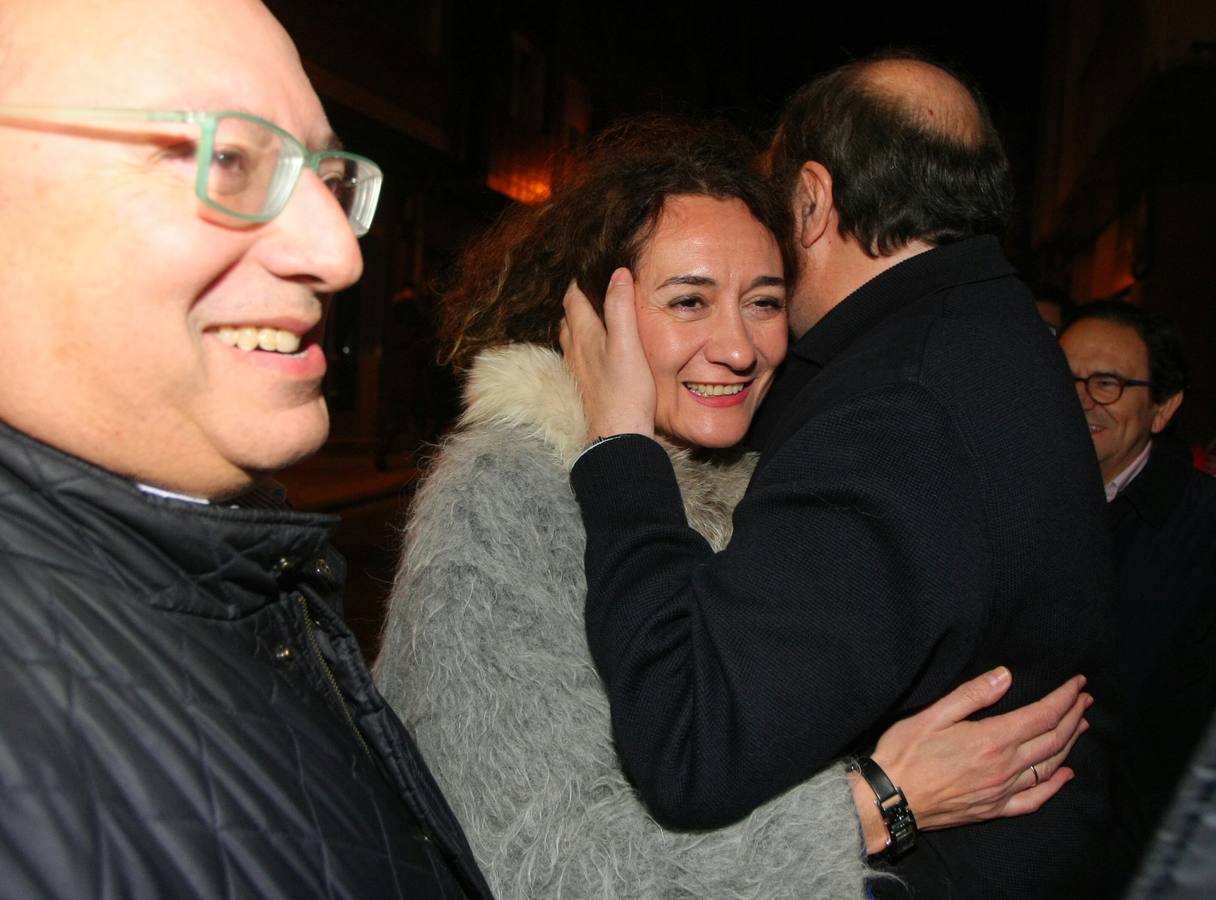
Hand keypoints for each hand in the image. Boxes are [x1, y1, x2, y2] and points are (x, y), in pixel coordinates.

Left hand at [559, 268, 655, 441]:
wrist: (618, 436)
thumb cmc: (625, 391)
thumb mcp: (627, 344)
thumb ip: (620, 308)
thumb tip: (617, 274)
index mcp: (584, 335)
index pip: (573, 298)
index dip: (581, 281)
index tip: (592, 267)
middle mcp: (575, 350)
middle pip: (569, 315)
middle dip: (578, 298)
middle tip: (594, 285)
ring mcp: (577, 369)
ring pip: (571, 336)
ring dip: (578, 321)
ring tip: (594, 312)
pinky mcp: (584, 385)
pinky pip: (578, 355)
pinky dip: (584, 342)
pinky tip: (597, 349)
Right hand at [851, 667, 1091, 852]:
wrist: (890, 799)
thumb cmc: (905, 753)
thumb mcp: (932, 715)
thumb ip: (971, 695)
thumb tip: (1005, 676)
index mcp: (992, 739)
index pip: (1042, 715)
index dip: (1064, 698)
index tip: (1077, 684)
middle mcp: (1004, 767)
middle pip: (1052, 739)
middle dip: (1072, 716)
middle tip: (1084, 699)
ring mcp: (1002, 791)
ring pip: (1049, 767)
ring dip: (1069, 744)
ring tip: (1080, 726)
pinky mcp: (994, 809)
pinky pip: (1034, 799)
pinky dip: (1055, 787)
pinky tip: (1065, 776)